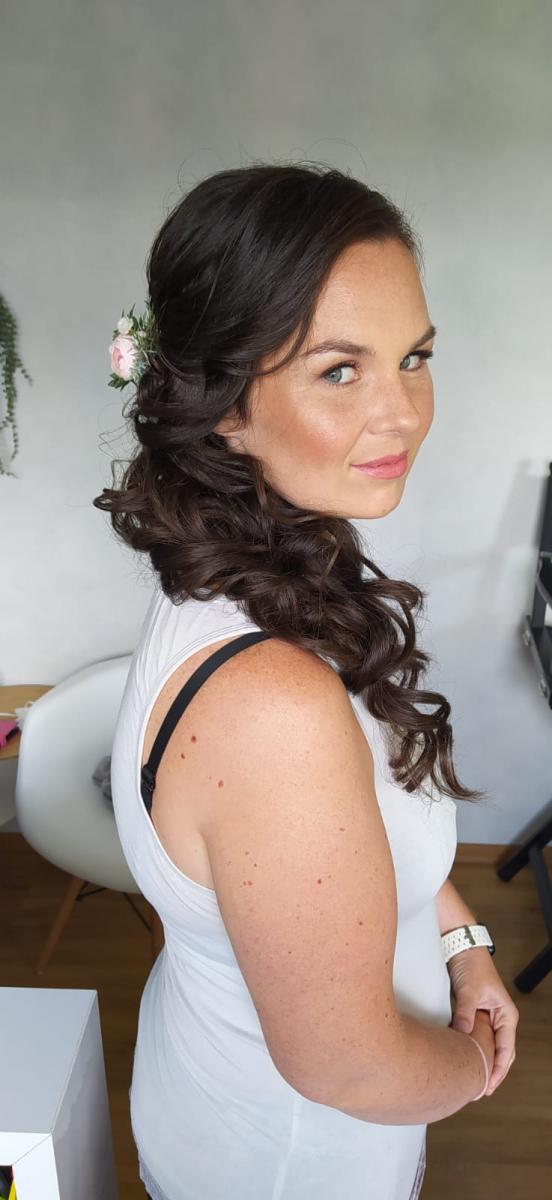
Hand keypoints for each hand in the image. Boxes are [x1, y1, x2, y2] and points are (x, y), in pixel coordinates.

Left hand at [447, 946, 518, 1095]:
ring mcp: (487, 1018)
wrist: (461, 946)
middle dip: (491, 1072)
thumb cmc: (472, 965)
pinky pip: (476, 1038)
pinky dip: (471, 1050)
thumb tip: (463, 1035)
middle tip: (477, 1091)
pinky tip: (461, 1060)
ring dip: (481, 1062)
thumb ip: (466, 1013)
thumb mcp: (470, 991)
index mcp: (507, 1016)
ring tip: (470, 1081)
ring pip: (487, 1047)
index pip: (506, 1051)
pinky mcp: (474, 1014)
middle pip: (500, 1053)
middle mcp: (500, 1019)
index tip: (487, 1087)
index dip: (498, 1071)